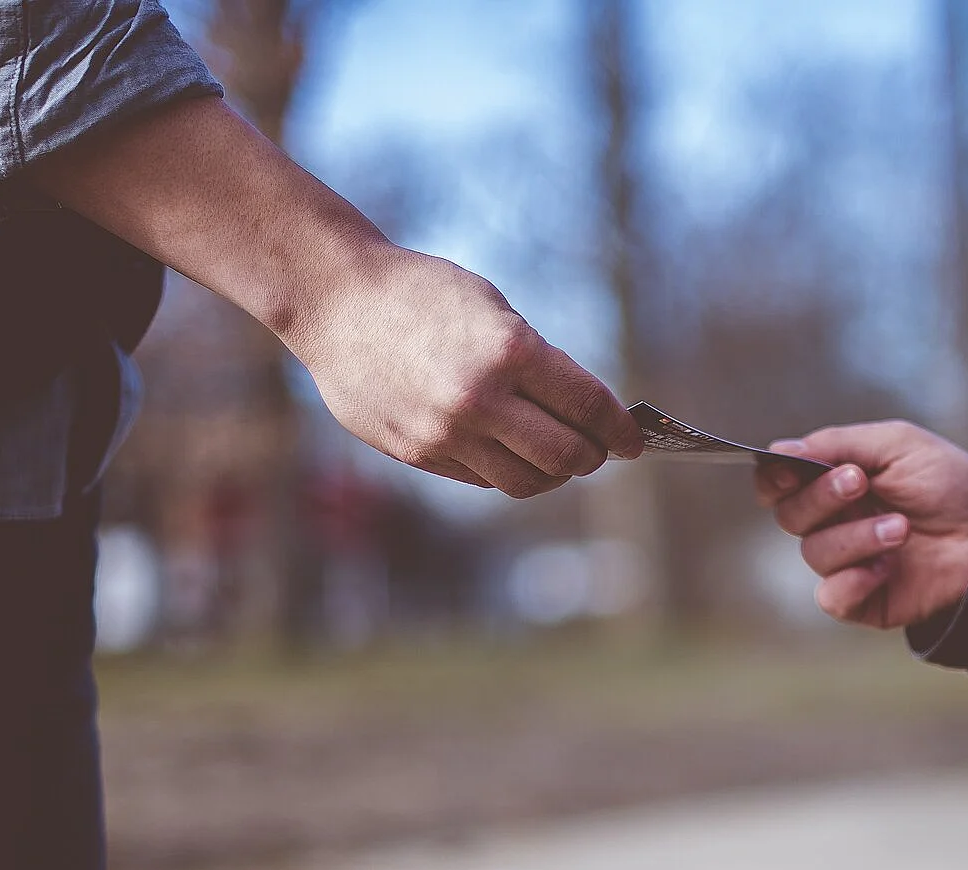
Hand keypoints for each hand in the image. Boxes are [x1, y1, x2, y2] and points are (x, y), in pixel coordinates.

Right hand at [280, 244, 642, 497]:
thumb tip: (583, 412)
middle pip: (567, 457)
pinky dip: (507, 469)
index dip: (620, 429)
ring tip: (555, 454)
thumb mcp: (492, 307)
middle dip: (592, 456)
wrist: (333, 300)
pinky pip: (482, 478)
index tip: (634, 439)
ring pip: (526, 481)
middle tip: (598, 448)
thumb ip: (537, 360)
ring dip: (553, 472)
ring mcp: (446, 433)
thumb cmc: (421, 292)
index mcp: (509, 351)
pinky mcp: (418, 453)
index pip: (588, 408)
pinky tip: (507, 448)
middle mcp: (480, 399)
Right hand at [755, 421, 967, 627]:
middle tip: (859, 483)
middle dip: (821, 498)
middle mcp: (835, 522)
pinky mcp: (864, 599)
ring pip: (815, 554)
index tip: (789, 467)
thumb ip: (836, 444)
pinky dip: (853, 581)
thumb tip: (779, 449)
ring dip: (856, 537)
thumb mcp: (895, 444)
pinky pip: (832, 597)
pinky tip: (887, 567)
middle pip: (791, 516)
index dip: (775, 477)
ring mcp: (848, 562)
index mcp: (835, 483)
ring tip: (901, 528)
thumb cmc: (947, 480)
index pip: (781, 484)